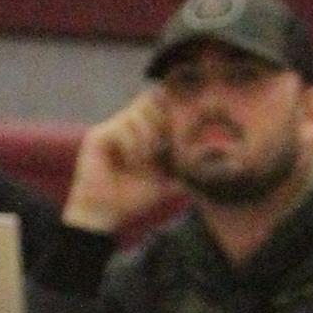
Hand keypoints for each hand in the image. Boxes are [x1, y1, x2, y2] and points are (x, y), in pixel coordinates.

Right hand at [61, 91, 178, 233]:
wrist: (108, 213)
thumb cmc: (136, 195)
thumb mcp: (168, 176)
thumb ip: (184, 161)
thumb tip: (215, 152)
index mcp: (144, 130)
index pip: (161, 101)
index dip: (172, 111)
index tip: (179, 133)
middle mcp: (127, 124)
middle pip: (150, 98)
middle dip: (162, 121)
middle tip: (162, 146)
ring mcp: (111, 128)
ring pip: (138, 113)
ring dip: (148, 138)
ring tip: (144, 160)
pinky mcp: (97, 136)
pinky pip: (121, 127)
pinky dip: (132, 145)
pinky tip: (130, 162)